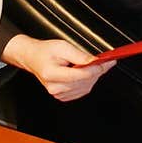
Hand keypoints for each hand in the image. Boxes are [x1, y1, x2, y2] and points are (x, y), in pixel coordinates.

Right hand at [1, 35, 115, 101]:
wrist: (33, 58)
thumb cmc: (45, 52)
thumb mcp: (62, 46)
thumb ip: (79, 55)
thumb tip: (94, 61)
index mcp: (52, 74)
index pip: (81, 74)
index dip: (97, 67)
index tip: (108, 61)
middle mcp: (55, 87)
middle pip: (85, 81)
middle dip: (98, 71)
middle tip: (106, 61)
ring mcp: (58, 94)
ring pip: (86, 87)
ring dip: (93, 76)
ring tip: (91, 65)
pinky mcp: (62, 96)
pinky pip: (82, 91)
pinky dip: (87, 82)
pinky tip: (84, 73)